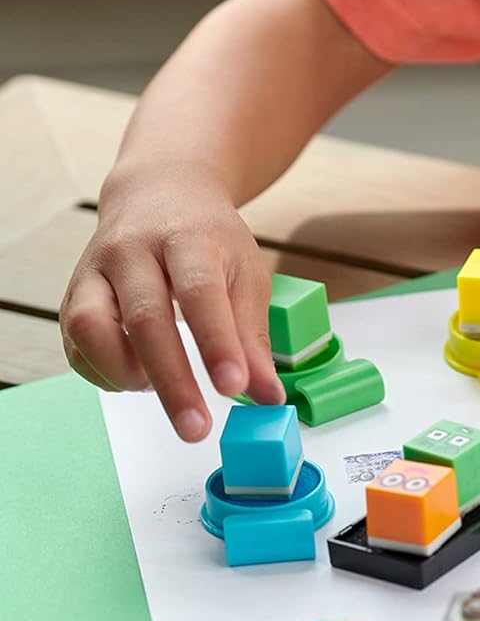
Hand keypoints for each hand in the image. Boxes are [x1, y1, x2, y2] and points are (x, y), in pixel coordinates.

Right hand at [59, 164, 284, 440]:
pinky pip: (75, 343)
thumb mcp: (246, 273)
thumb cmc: (210, 238)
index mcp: (188, 238)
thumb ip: (253, 337)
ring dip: (125, 372)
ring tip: (157, 389)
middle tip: (196, 428)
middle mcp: (134, 250)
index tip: (234, 387)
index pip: (200, 292)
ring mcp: (96, 270)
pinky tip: (134, 379)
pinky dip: (102, 371)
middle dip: (173, 380)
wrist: (161, 192)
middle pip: (146, 318)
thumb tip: (266, 397)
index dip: (217, 342)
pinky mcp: (73, 292)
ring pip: (92, 326)